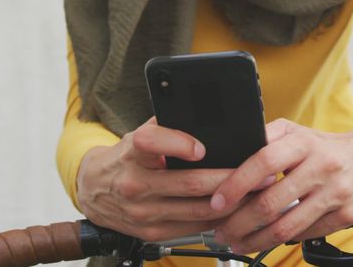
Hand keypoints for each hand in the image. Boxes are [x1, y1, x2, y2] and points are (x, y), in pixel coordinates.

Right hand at [76, 117, 238, 241]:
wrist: (93, 191)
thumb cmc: (125, 158)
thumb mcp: (138, 135)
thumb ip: (168, 127)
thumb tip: (208, 119)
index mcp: (132, 152)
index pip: (152, 142)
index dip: (180, 144)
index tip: (202, 147)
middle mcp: (135, 183)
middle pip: (190, 183)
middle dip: (231, 177)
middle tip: (259, 171)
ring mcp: (143, 212)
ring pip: (198, 209)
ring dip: (231, 201)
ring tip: (254, 191)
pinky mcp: (150, 233)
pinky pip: (192, 227)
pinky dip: (216, 218)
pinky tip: (233, 209)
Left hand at [209, 119, 352, 253]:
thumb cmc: (325, 146)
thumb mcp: (297, 132)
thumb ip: (266, 139)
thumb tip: (230, 156)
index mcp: (305, 143)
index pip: (264, 162)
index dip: (236, 184)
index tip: (216, 201)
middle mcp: (322, 167)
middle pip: (272, 202)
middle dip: (239, 222)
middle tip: (220, 231)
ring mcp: (336, 193)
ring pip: (287, 226)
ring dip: (255, 239)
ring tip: (236, 242)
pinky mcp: (346, 215)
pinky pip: (305, 234)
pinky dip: (281, 240)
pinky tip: (264, 240)